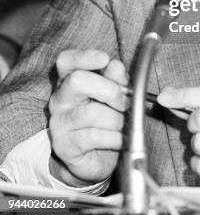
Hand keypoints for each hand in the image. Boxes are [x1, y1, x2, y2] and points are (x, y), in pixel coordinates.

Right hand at [49, 49, 128, 185]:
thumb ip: (115, 79)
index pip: (66, 61)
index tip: (104, 59)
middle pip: (77, 80)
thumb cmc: (106, 119)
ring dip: (116, 119)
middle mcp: (60, 98)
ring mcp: (59, 122)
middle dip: (109, 90)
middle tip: (125, 103)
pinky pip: (93, 136)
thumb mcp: (114, 95)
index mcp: (70, 80)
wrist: (97, 158)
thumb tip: (115, 65)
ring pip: (91, 112)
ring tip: (124, 125)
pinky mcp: (64, 145)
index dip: (84, 57)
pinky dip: (114, 138)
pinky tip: (120, 139)